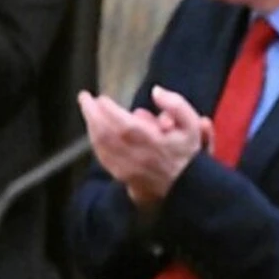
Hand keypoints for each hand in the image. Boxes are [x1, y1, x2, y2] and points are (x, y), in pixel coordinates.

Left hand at [78, 86, 204, 204]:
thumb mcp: (193, 125)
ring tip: (89, 113)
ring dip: (91, 127)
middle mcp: (136, 155)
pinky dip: (96, 143)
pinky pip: (103, 158)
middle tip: (85, 99)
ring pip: (101, 146)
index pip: (123, 123)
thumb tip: (157, 91)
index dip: (108, 109)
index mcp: (153, 141)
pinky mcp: (123, 176)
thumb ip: (177, 105)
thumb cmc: (190, 155)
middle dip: (91, 113)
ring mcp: (128, 167)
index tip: (102, 98)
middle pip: (105, 133)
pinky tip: (95, 134)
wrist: (189, 187)